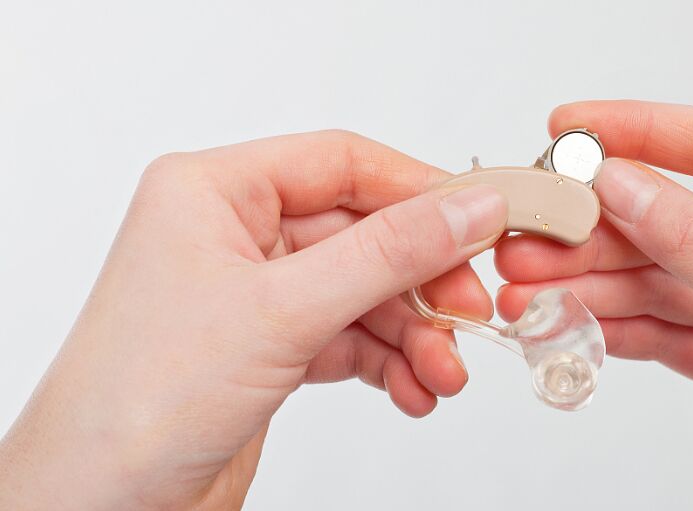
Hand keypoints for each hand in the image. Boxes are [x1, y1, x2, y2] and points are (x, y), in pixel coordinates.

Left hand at [0, 131, 507, 508]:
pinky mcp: (269, 346)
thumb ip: (388, 254)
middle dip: (420, 283)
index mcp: (214, 191)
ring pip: (364, 292)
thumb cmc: (139, 400)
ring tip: (440, 373)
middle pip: (363, 234)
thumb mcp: (283, 311)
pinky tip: (411, 390)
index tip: (481, 221)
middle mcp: (234, 234)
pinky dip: (388, 363)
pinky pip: (350, 337)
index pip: (342, 164)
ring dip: (412, 334)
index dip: (419, 191)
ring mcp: (254, 293)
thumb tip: (469, 207)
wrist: (99, 503)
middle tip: (468, 313)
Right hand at [495, 101, 692, 508]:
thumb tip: (624, 185)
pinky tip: (568, 324)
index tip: (577, 128)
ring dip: (591, 283)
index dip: (645, 131)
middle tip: (532, 233)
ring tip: (530, 288)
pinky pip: (659, 327)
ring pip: (658, 277)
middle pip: (676, 219)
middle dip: (599, 228)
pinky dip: (612, 327)